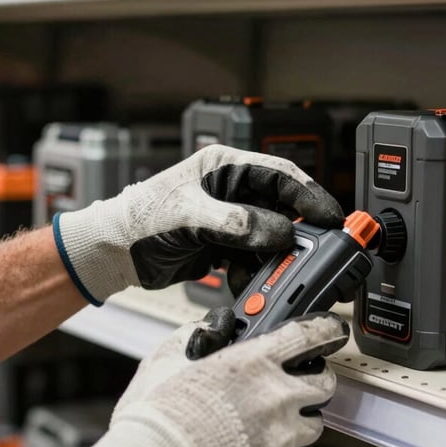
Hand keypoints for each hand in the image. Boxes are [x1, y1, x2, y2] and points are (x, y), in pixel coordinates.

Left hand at [53, 144, 342, 304]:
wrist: (114, 252)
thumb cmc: (139, 220)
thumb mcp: (188, 217)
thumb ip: (235, 223)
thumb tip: (279, 232)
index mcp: (223, 167)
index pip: (279, 175)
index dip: (309, 194)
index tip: (331, 217)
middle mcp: (229, 189)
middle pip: (280, 206)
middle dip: (298, 231)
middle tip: (319, 251)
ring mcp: (228, 218)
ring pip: (269, 234)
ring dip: (275, 256)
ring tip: (279, 272)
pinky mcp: (222, 243)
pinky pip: (252, 255)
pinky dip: (254, 269)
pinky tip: (246, 279)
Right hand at [62, 310, 348, 446]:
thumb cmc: (156, 419)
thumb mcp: (167, 358)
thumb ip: (195, 336)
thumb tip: (210, 328)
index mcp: (253, 362)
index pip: (308, 335)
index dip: (323, 330)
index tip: (328, 332)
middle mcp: (276, 397)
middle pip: (324, 383)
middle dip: (314, 381)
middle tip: (296, 387)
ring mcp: (282, 437)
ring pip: (313, 426)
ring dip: (296, 423)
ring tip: (266, 429)